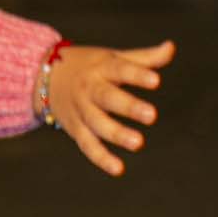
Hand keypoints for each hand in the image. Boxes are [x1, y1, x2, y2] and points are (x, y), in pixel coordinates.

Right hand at [45, 40, 175, 176]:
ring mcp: (81, 110)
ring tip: (139, 143)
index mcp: (102, 68)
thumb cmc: (91, 66)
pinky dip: (101, 158)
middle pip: (107, 98)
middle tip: (152, 115)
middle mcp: (89, 89)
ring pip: (97, 124)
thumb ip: (145, 58)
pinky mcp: (75, 129)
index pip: (121, 70)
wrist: (46, 77)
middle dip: (129, 107)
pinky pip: (87, 145)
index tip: (156, 81)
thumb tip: (171, 47)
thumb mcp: (114, 57)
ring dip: (117, 134)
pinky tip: (119, 169)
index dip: (138, 75)